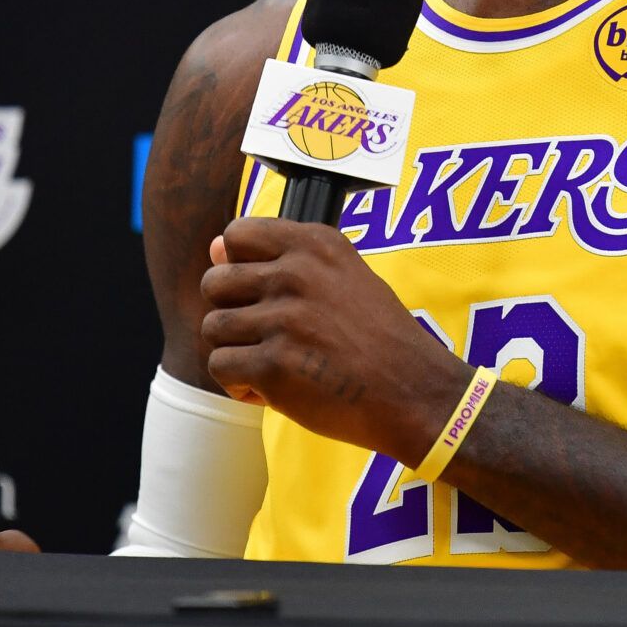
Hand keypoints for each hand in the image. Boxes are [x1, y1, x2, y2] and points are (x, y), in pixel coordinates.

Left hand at [202, 217, 469, 463]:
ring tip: (271, 363)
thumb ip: (279, 260)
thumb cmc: (378, 337)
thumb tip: (214, 248)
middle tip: (265, 335)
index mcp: (315, 244)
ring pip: (213, 327)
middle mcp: (297, 273)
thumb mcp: (341, 278)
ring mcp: (283, 318)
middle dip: (231, 312)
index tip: (260, 291)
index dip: (238, 265)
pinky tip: (269, 388)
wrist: (413, 391)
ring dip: (235, 351)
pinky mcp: (273, 364)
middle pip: (215, 281)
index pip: (236, 234)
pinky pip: (220, 366)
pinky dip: (239, 384)